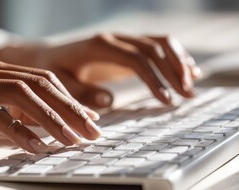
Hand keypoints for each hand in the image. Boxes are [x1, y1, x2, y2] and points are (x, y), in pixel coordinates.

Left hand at [0, 34, 201, 107]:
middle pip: (155, 47)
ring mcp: (123, 41)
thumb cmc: (52, 72)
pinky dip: (175, 58)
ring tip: (192, 87)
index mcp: (100, 46)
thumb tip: (107, 102)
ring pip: (160, 43)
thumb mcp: (59, 84)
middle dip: (175, 71)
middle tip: (188, 96)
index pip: (137, 59)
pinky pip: (157, 47)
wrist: (46, 56)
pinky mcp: (128, 49)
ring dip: (179, 62)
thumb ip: (80, 93)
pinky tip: (190, 72)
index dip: (155, 79)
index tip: (167, 101)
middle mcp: (116, 38)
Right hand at [0, 58, 100, 152]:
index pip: (46, 80)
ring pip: (22, 95)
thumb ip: (20, 112)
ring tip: (71, 141)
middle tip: (92, 132)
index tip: (91, 120)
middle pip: (41, 84)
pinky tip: (35, 147)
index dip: (71, 100)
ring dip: (51, 119)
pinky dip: (18, 130)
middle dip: (71, 109)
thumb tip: (57, 124)